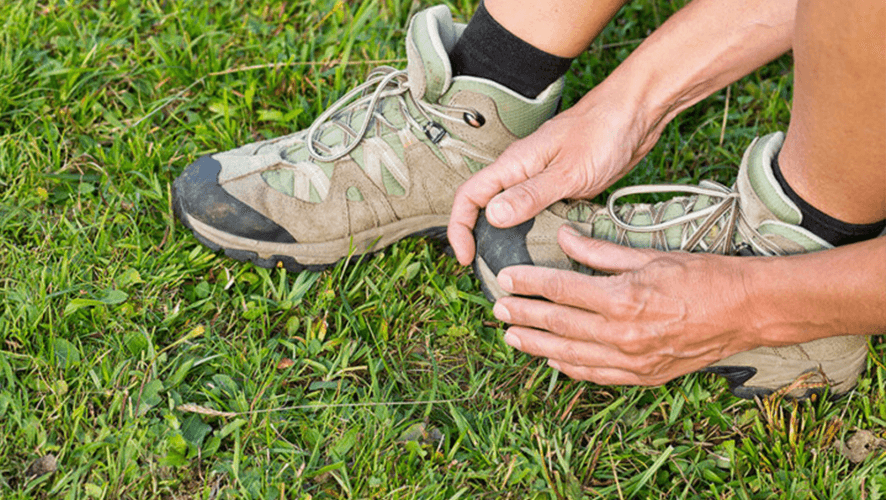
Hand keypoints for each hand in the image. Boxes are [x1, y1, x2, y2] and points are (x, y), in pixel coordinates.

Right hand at [447, 80, 661, 265]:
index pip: (469, 197)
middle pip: (485, 207)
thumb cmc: (603, 131)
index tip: (466, 257)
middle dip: (479, 238)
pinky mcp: (561, 185)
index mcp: (514, 164)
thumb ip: (530, 194)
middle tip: (489, 269)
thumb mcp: (567, 171)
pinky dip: (537, 232)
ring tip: (516, 267)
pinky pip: (539, 212)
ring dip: (508, 239)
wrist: (636, 114)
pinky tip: (548, 249)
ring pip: (512, 212)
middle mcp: (522, 171)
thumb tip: (493, 216)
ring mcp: (541, 178)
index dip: (459, 228)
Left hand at [491, 226, 764, 385]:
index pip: (561, 290)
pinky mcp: (644, 376)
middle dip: (524, 315)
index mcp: (623, 298)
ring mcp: (633, 360)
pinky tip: (553, 360)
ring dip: (537, 345)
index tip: (506, 279)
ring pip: (570, 355)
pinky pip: (597, 375)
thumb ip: (601, 251)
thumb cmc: (703, 277)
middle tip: (498, 309)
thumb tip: (564, 237)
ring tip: (512, 336)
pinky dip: (570, 368)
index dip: (529, 284)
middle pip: (559, 324)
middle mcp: (623, 334)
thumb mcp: (650, 255)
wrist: (748, 312)